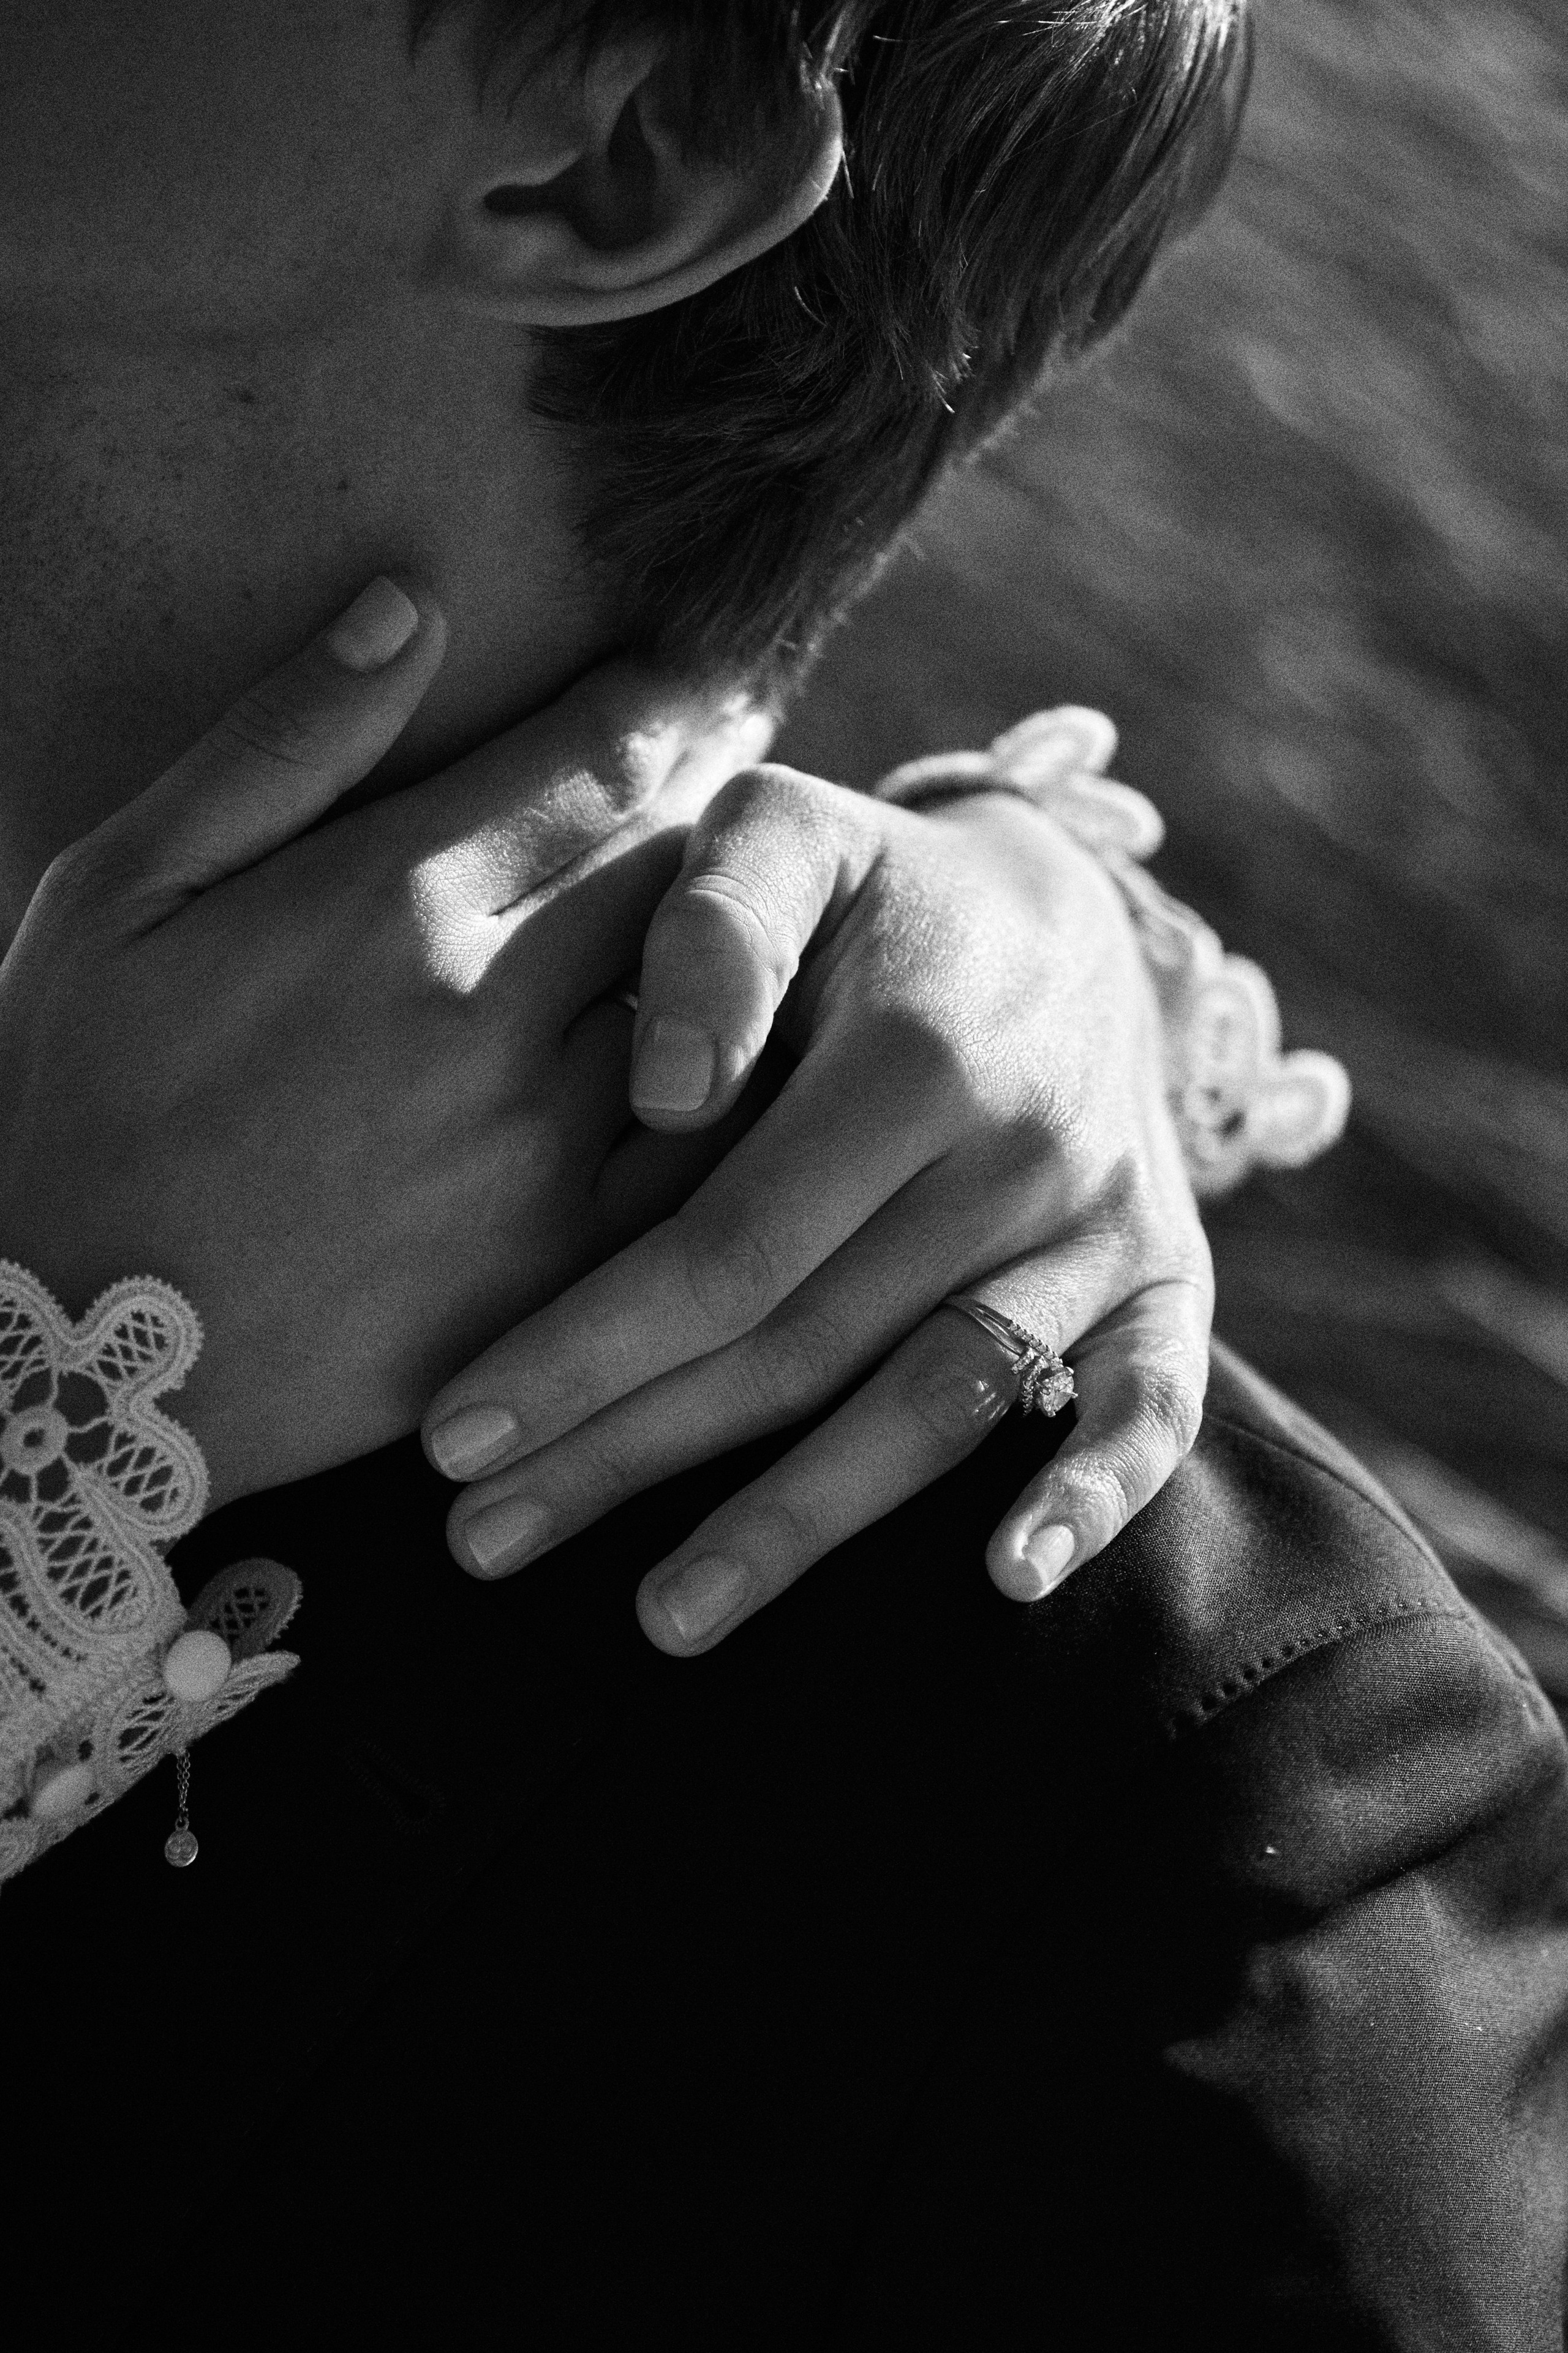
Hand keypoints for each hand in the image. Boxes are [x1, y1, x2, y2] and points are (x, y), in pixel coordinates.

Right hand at [0, 577, 766, 1506]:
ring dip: (739, 940)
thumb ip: (280, 744)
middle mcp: (495, 1014)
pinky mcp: (571, 1266)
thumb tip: (410, 603)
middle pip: (676, 864)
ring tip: (754, 904)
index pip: (597, 754)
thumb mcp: (120, 894)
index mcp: (390, 901)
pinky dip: (738, 1086)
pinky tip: (742, 1055)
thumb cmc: (77, 1110)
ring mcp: (547, 1149)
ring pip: (716, 999)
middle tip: (741, 769)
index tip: (694, 677)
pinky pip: (707, 1148)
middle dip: (710, 803)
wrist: (77, 1363)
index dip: (663, 701)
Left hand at [423, 766, 1213, 1648]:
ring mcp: (1103, 1227)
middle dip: (633, 1455)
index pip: (729, 1245)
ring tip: (661, 1618)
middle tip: (486, 1539)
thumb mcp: (783, 833)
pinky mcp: (1166, 1278)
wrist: (1061, 913)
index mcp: (918, 1053)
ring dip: (803, 1524)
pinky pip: (1154, 1404)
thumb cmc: (873, 888)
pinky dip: (1095, 1494)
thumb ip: (714, 925)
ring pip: (939, 1405)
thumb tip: (666, 1094)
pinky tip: (1007, 1579)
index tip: (455, 1435)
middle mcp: (1022, 1153)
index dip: (589, 1349)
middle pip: (805, 1347)